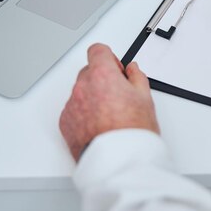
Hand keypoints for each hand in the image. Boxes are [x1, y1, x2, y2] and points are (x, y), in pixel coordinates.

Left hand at [59, 43, 159, 160]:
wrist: (118, 160)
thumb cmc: (132, 132)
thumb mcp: (145, 98)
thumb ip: (137, 77)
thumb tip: (132, 70)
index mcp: (102, 75)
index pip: (98, 50)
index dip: (109, 58)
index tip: (116, 69)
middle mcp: (82, 87)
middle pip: (89, 71)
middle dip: (101, 78)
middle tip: (118, 95)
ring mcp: (71, 105)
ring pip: (81, 92)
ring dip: (92, 97)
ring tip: (110, 115)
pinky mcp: (65, 122)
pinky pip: (74, 110)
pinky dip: (84, 114)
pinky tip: (100, 125)